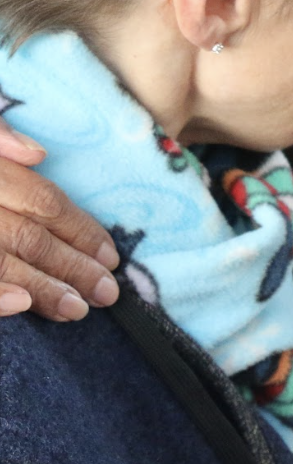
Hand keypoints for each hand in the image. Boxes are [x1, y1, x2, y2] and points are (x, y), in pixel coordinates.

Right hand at [0, 114, 120, 319]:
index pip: (41, 200)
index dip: (79, 227)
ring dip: (39, 287)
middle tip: (107, 293)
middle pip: (26, 235)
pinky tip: (18, 307)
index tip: (110, 255)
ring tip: (75, 310)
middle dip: (71, 265)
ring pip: (0, 257)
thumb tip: (37, 154)